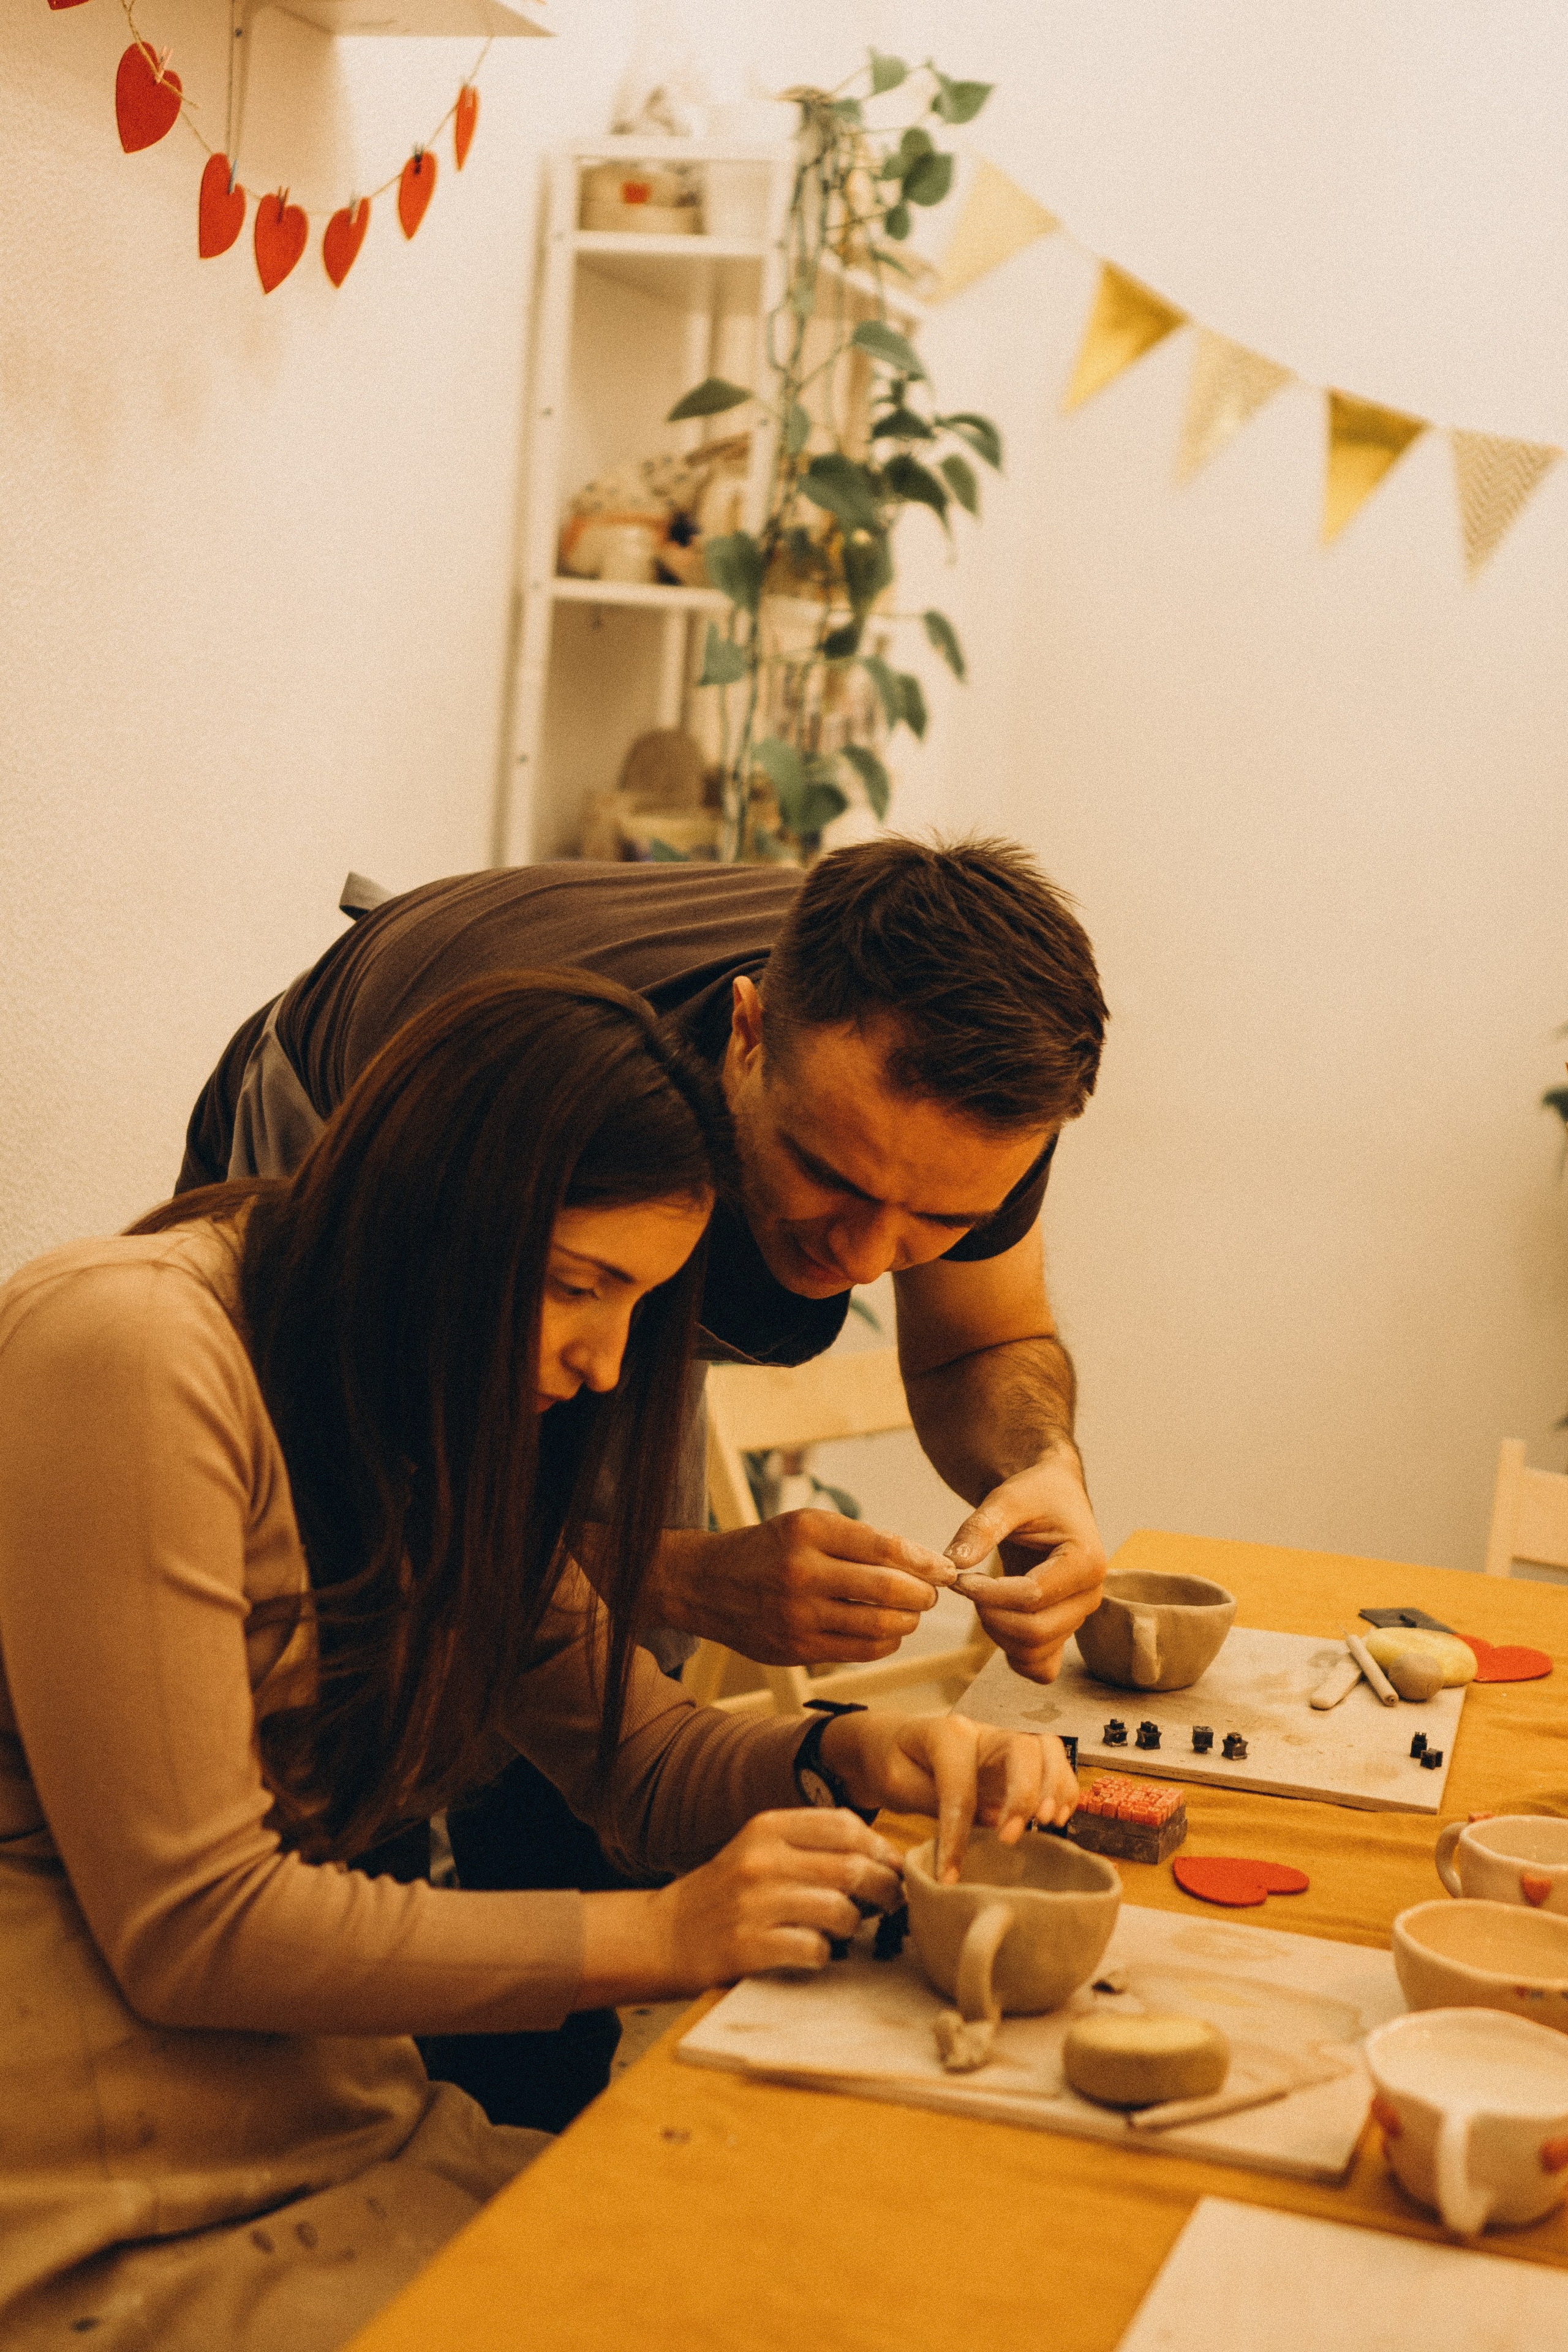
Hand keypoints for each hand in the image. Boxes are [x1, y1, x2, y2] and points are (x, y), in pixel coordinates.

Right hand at [652, 1516, 954, 1666]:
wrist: (705, 1584)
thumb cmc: (768, 1549)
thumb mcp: (806, 1525)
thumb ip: (859, 1540)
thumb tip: (920, 1562)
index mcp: (809, 1532)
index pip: (885, 1547)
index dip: (924, 1561)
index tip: (944, 1568)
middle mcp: (802, 1572)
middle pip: (888, 1589)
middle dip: (923, 1594)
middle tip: (933, 1593)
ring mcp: (798, 1615)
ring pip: (878, 1625)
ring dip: (908, 1621)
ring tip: (913, 1612)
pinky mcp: (796, 1649)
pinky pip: (859, 1651)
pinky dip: (885, 1643)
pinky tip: (889, 1632)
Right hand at [654, 1810, 905, 1985]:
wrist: (665, 1935)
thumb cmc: (725, 1893)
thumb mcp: (759, 1849)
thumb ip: (810, 1845)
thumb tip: (881, 1855)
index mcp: (767, 1827)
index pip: (845, 1825)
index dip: (880, 1847)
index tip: (892, 1867)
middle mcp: (761, 1860)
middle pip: (851, 1868)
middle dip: (884, 1889)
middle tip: (892, 1903)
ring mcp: (754, 1904)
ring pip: (839, 1911)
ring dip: (854, 1925)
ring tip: (847, 1930)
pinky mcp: (748, 1946)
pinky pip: (813, 1949)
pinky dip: (823, 1954)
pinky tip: (814, 1952)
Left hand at [823, 1711, 1077, 1879]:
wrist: (892, 1742)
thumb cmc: (893, 1761)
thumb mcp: (896, 1783)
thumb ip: (935, 1800)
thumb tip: (982, 1825)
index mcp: (947, 1733)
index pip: (961, 1783)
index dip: (957, 1833)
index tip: (950, 1874)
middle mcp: (983, 1729)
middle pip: (1023, 1747)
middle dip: (1024, 1794)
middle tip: (1011, 1838)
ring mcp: (1004, 1740)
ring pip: (1048, 1748)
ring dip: (1055, 1786)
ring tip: (1048, 1824)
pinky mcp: (1018, 1758)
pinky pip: (1054, 1762)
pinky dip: (1064, 1787)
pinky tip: (1058, 1817)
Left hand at [943, 1450, 1106, 1683]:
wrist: (1053, 1498)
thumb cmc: (1034, 1494)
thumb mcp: (1006, 1499)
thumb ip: (980, 1528)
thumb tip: (953, 1563)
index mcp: (1086, 1561)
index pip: (1034, 1596)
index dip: (990, 1593)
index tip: (959, 1578)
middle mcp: (1090, 1595)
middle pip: (1036, 1631)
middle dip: (991, 1615)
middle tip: (965, 1587)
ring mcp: (1079, 1617)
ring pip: (1035, 1652)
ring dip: (997, 1633)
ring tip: (979, 1597)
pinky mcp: (1064, 1630)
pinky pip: (1041, 1667)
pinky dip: (1014, 1655)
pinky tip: (996, 1621)